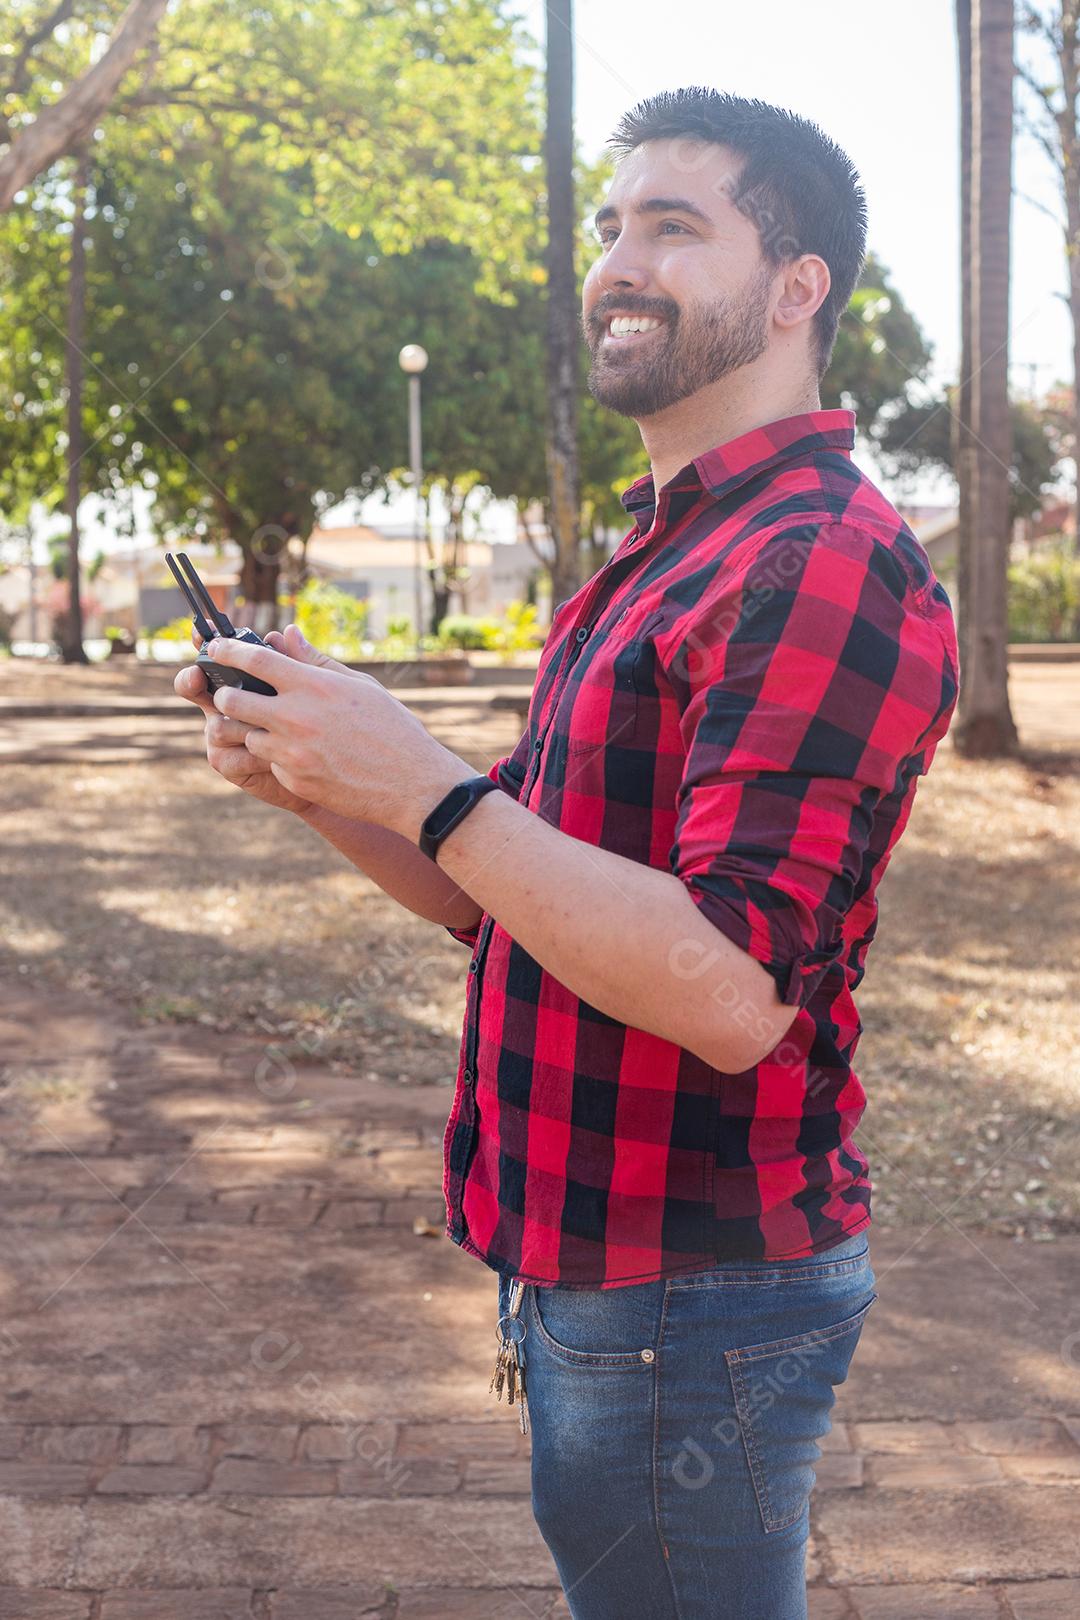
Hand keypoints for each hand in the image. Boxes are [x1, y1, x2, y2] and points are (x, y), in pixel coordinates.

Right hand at [174, 626, 316, 814]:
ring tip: (272, 730)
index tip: (201, 636)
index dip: (204, 644)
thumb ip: (303, 664)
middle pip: (194, 685)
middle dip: (193, 679)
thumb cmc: (328, 726)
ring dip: (241, 726)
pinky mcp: (231, 764)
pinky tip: (274, 759)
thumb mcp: (322, 691)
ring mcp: (226, 735)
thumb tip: (287, 633)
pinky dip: (252, 755)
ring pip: (216, 724)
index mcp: (246, 680)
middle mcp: (228, 705)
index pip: (218, 657)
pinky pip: (228, 756)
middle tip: (198, 676)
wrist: (332, 772)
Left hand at [202, 624, 472, 835]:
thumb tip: (286, 634)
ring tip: (276, 728)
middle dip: (227, 694)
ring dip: (254, 729)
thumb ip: (316, 661)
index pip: (254, 660)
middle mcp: (296, 717)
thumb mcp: (359, 687)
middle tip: (232, 692)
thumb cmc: (392, 729)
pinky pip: (270, 763)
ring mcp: (292, 752)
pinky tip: (307, 757)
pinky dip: (279, 758)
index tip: (215, 648)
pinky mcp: (293, 780)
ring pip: (246, 735)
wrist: (411, 784)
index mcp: (313, 686)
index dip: (227, 650)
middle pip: (234, 698)